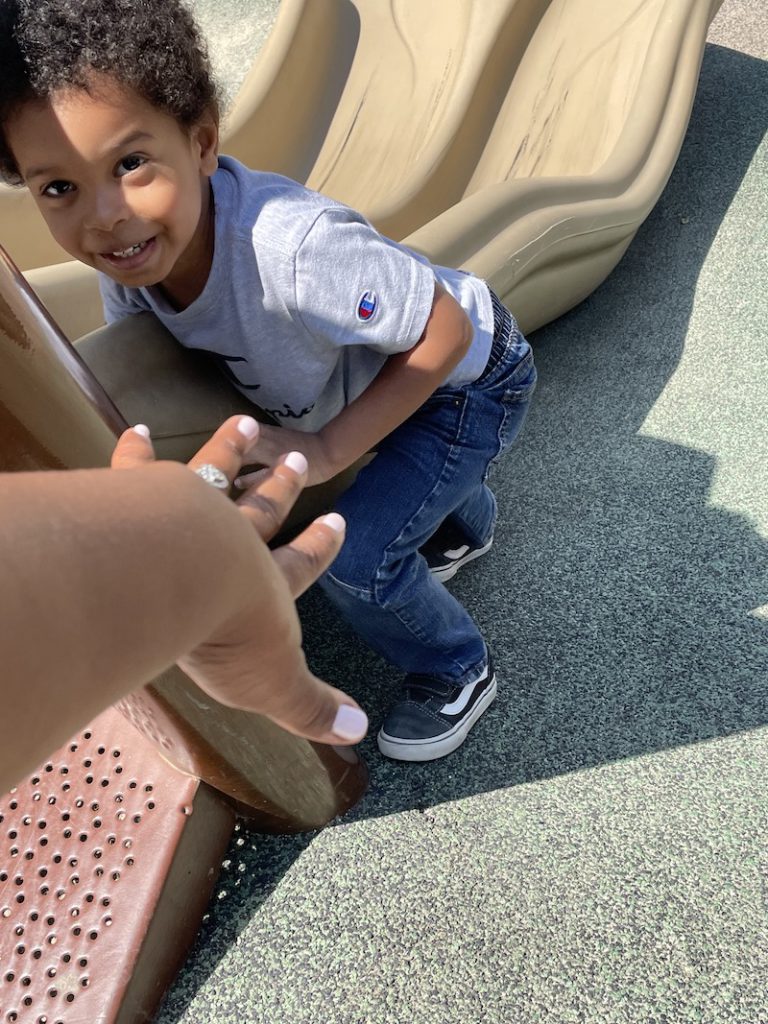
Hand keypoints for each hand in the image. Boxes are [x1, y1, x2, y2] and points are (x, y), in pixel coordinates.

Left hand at [111, 416, 367, 744]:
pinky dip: (138, 450)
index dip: (319, 547)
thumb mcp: (277, 684)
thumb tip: (360, 733)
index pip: (300, 565)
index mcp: (265, 586)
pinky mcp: (146, 496)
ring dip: (230, 450)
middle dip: (282, 487)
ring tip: (243, 423)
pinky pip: (141, 467)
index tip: (338, 521)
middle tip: (298, 459)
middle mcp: (232, 542)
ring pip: (215, 473)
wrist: (183, 580)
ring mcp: (191, 514)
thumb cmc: (231, 637)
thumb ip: (313, 708)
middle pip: (263, 509)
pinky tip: (136, 429)